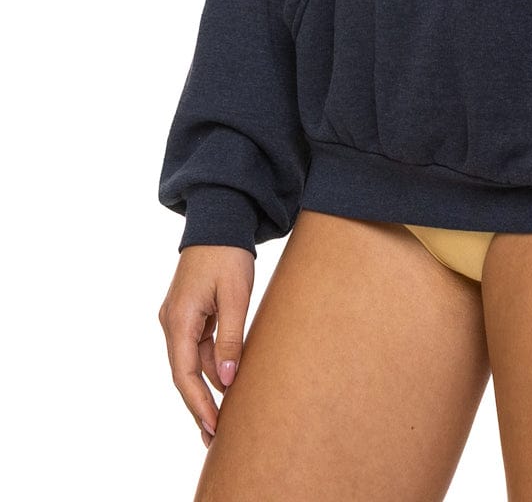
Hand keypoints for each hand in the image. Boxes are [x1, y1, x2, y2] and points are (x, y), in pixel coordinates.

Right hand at [158, 245, 254, 447]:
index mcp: (178, 320)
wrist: (219, 219)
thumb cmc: (227, 254)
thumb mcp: (235, 295)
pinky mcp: (190, 312)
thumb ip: (230, 337)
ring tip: (225, 415)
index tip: (213, 428)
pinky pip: (199, 346)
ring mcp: (179, 317)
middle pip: (185, 373)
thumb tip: (227, 379)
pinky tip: (227, 381)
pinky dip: (212, 364)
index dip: (198, 404)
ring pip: (192, 361)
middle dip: (200, 404)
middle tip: (216, 436)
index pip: (185, 374)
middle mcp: (172, 322)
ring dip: (208, 386)